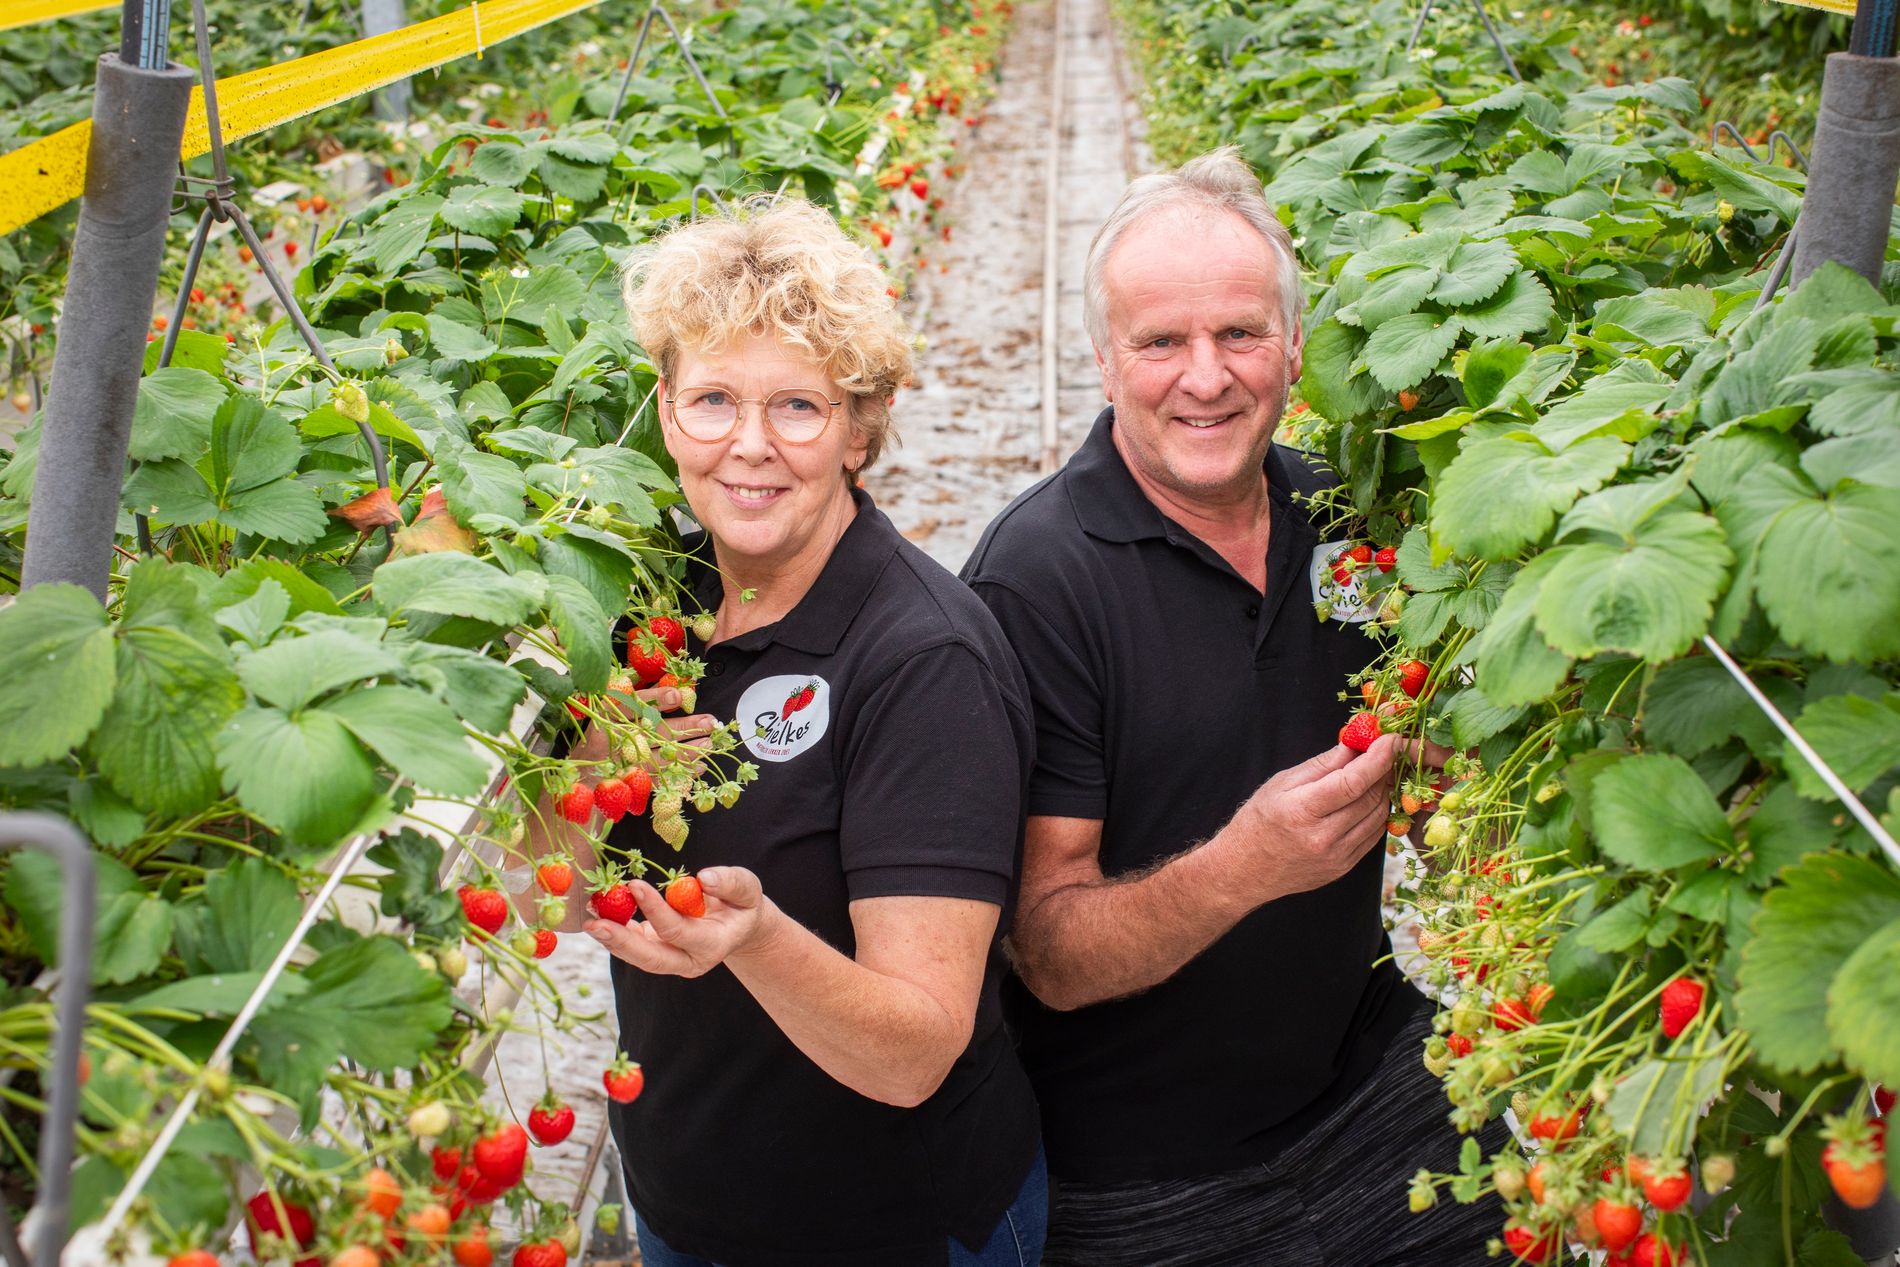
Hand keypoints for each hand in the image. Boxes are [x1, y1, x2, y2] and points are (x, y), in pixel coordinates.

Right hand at [580, 684, 717, 768]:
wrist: (582, 774)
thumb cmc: (603, 736)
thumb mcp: (613, 714)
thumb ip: (638, 701)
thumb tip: (670, 686)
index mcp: (609, 715)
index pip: (634, 704)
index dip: (657, 699)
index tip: (678, 695)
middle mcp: (615, 737)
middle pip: (654, 730)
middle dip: (685, 726)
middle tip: (710, 721)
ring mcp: (622, 761)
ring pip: (660, 754)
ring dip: (688, 750)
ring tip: (710, 744)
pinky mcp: (629, 780)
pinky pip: (660, 776)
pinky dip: (681, 772)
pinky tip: (700, 767)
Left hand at [584, 867, 778, 977]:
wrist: (739, 925)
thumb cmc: (741, 904)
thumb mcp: (747, 889)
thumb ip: (730, 883)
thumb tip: (703, 877)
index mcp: (712, 945)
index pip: (678, 932)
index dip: (655, 911)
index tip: (635, 885)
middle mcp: (689, 960)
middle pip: (651, 959)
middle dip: (621, 943)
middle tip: (594, 924)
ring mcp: (672, 960)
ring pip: (638, 957)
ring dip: (611, 940)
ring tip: (589, 918)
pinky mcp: (657, 951)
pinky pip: (633, 946)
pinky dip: (614, 931)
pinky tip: (597, 913)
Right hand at [1227, 733, 1406, 903]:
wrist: (1245, 871)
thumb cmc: (1258, 821)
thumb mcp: (1282, 783)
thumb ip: (1322, 764)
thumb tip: (1355, 744)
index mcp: (1302, 811)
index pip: (1353, 781)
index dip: (1378, 758)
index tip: (1390, 739)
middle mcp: (1323, 838)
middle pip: (1371, 797)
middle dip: (1383, 769)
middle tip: (1384, 751)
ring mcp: (1336, 857)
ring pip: (1378, 816)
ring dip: (1383, 791)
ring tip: (1375, 774)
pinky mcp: (1344, 867)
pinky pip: (1374, 835)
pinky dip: (1377, 812)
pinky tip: (1367, 799)